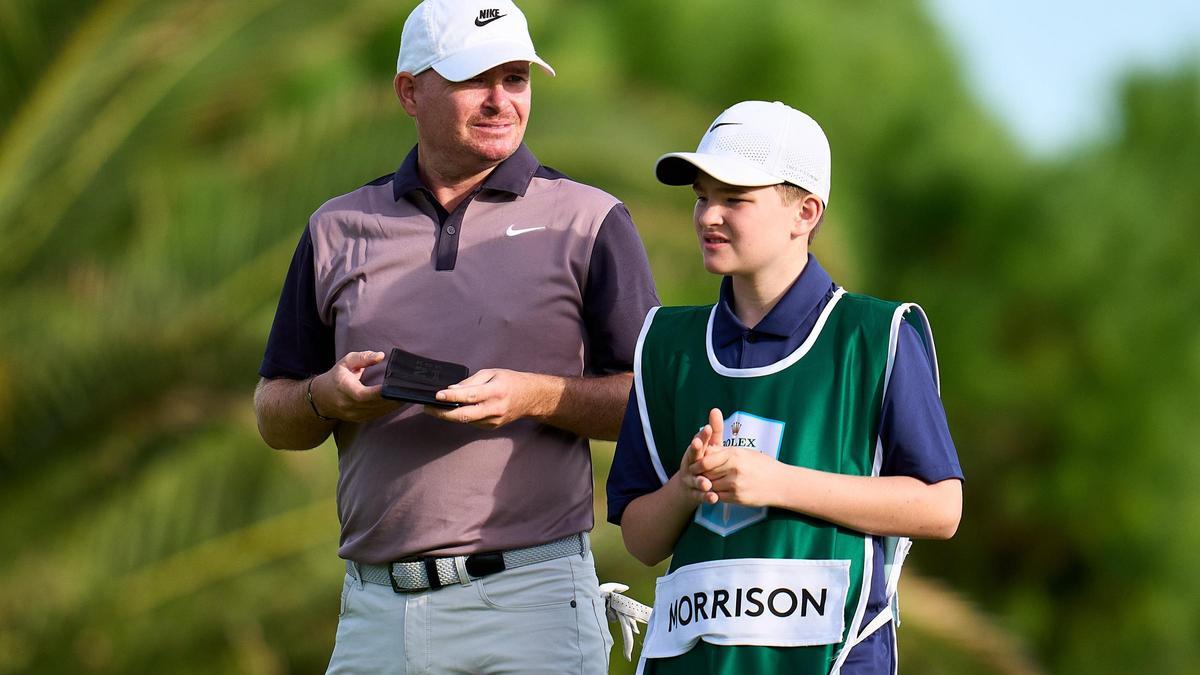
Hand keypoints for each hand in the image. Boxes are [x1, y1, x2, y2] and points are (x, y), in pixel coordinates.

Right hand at [310, 351, 400, 421]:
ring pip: (378, 411)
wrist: (322, 398)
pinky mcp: (360, 419)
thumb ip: (363, 357)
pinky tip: (399, 401)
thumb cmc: (337, 377)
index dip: (380, 393)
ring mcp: (354, 414)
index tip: (394, 386)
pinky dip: (389, 408)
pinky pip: (378, 414)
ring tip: (408, 394)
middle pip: (375, 404)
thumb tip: (381, 356)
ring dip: (394, 404)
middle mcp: (349, 405)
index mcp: (345, 389)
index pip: (364, 394)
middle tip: (409, 390)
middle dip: (392, 398)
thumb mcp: (346, 362)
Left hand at [422, 368, 545, 428]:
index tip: (437, 395)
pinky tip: (453, 411)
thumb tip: (452, 390)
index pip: (469, 396)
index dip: (451, 397)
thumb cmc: (510, 382)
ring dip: (449, 415)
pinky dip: (461, 417)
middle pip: (464, 416)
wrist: (531, 398)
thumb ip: (471, 382)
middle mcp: (495, 408)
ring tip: (436, 408)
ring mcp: (493, 421)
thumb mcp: (491, 373)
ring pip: (466, 420)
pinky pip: (472, 422)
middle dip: (443, 413)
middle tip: (427, 408)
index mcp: (495, 391)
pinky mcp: (491, 427)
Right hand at [676, 408, 723, 504]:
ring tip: (706, 483)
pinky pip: (701, 496)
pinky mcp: (695, 493)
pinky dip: (707, 497)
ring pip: (696, 479)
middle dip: (695, 450)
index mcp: (695, 452)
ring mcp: (691, 479)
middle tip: (698, 443)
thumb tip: (715, 409)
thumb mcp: (710, 447)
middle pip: (692, 457)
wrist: (688, 487)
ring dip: (700, 480)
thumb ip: (714, 431)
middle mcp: (690, 464)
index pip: (699, 441)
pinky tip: (713, 498)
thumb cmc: (703, 462)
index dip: (702, 435)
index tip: (707, 428)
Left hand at [692, 429, 781, 507]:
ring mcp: (736, 485)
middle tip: (696, 474)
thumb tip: (706, 450)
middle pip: (706, 473)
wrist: (780, 484)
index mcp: (735, 455)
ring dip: (707, 484)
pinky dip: (715, 493)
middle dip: (700, 474)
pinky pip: (718, 496)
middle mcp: (734, 470)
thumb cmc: (762, 465)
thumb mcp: (744, 453)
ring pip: (711, 486)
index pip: (707, 460)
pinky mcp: (738, 498)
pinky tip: (717, 489)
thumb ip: (724, 452)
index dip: (698, 463)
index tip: (694, 464)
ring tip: (706, 481)